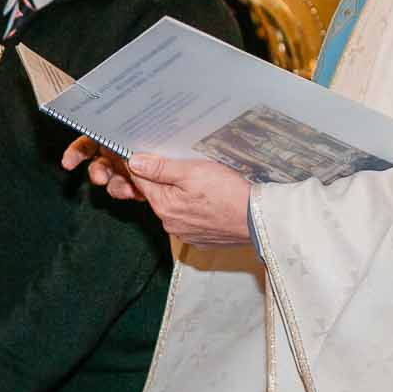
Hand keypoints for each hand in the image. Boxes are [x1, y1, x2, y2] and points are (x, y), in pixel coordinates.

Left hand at [63, 137, 251, 246]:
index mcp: (163, 206)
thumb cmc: (228, 193)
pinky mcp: (200, 239)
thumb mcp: (193, 172)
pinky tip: (209, 200)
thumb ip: (161, 169)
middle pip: (158, 194)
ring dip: (180, 194)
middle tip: (184, 165)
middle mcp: (169, 224)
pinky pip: (189, 219)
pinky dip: (194, 208)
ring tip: (201, 182)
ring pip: (174, 207)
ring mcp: (185, 234)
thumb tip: (133, 162)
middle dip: (164, 179)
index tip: (147, 152)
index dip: (142, 165)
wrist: (258, 220)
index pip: (141, 181)